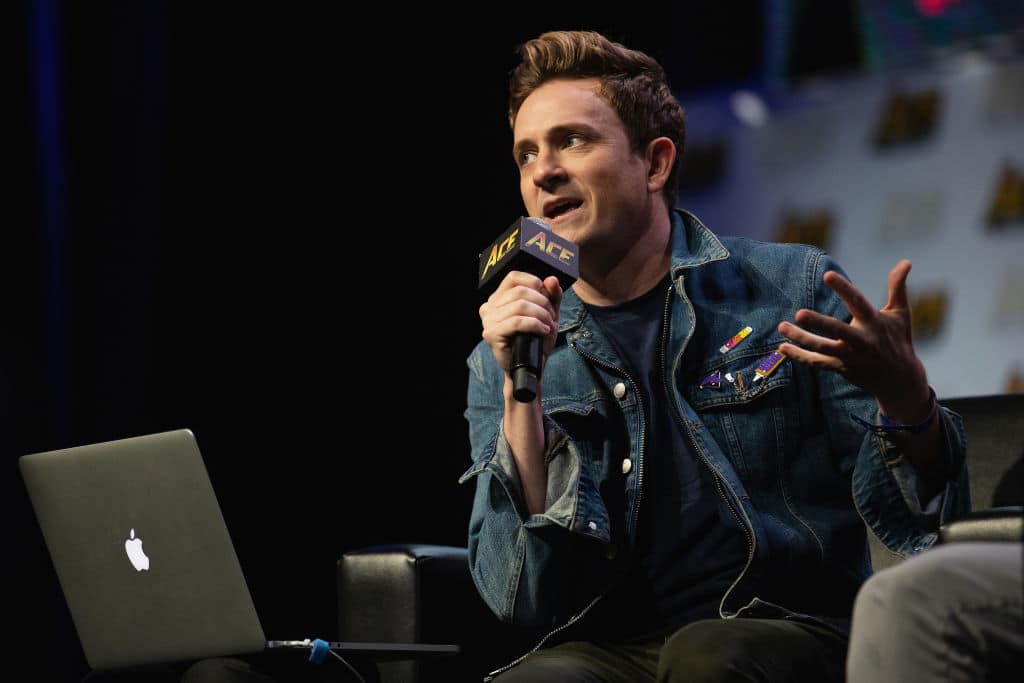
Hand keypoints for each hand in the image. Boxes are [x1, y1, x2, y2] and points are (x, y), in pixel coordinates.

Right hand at [480, 271, 562, 377]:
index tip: (546, 296)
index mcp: (498, 299)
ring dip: (541, 315)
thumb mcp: (547, 314)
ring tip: (548, 325)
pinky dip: (535, 325)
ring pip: (519, 306)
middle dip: (542, 303)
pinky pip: (516, 322)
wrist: (532, 368)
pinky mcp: (491, 334)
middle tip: (551, 317)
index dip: (533, 282)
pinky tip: (543, 331)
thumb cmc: (536, 340)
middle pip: (519, 292)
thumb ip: (551, 296)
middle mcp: (489, 307)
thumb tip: (551, 279)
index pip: (513, 278)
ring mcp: (488, 321)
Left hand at [777, 259, 931, 423]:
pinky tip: (782, 347)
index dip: (843, 288)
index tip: (827, 274)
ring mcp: (850, 357)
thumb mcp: (900, 313)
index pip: (858, 302)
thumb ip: (897, 287)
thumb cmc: (899, 339)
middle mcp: (862, 341)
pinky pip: (817, 362)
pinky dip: (799, 356)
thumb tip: (905, 261)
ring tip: (781, 326)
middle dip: (818, 322)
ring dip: (800, 339)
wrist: (900, 380)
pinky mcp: (841, 368)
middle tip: (798, 313)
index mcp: (875, 323)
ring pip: (822, 348)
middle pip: (837, 331)